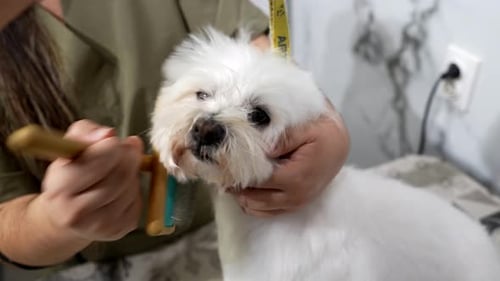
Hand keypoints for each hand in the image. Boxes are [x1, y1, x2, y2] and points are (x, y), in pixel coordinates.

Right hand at [33, 120, 143, 241]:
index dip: (111, 146)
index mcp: (59, 189)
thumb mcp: (68, 148)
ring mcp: (99, 225)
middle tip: (125, 148)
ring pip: (131, 187)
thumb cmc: (70, 174)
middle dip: (127, 157)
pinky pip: (139, 201)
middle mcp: (76, 213)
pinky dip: (134, 189)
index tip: (114, 140)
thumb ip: (86, 133)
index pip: (96, 162)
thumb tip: (108, 133)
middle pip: (120, 176)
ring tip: (117, 170)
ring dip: (131, 173)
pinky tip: (121, 188)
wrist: (64, 215)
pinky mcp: (118, 230)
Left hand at [233, 106, 349, 216]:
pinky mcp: (294, 205)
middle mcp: (294, 195)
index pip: (256, 180)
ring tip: (229, 179)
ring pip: (257, 208)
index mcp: (294, 177)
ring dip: (241, 196)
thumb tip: (260, 148)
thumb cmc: (322, 134)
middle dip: (235, 186)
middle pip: (252, 198)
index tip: (222, 163)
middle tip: (220, 171)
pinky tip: (243, 189)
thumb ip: (282, 138)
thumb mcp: (304, 129)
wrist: (339, 146)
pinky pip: (267, 212)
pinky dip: (252, 203)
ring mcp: (295, 203)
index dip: (237, 173)